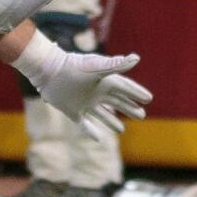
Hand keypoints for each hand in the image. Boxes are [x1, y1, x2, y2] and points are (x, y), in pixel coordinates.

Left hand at [17, 43, 153, 139]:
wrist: (48, 71)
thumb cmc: (73, 67)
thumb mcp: (96, 67)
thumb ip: (115, 65)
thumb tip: (136, 58)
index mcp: (104, 82)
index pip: (124, 88)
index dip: (136, 93)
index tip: (148, 98)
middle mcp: (95, 92)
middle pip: (116, 102)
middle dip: (129, 107)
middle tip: (142, 115)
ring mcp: (84, 102)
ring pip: (102, 114)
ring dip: (112, 121)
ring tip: (122, 129)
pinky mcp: (72, 111)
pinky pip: (84, 124)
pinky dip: (91, 130)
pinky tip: (98, 138)